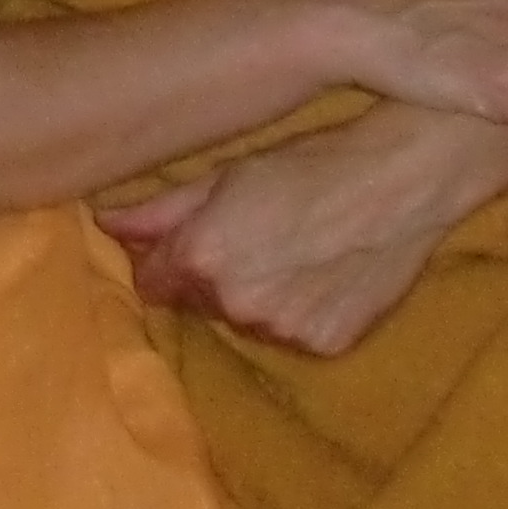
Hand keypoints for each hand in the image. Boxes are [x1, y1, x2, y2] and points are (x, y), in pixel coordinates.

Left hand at [98, 102, 507, 354]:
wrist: (402, 180)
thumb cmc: (308, 164)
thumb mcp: (223, 176)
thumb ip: (158, 210)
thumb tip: (105, 223)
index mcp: (202, 258)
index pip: (151, 282)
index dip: (160, 261)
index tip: (180, 243)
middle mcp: (237, 304)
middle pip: (199, 301)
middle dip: (208, 276)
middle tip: (248, 236)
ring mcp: (284, 330)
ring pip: (245, 319)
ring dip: (253, 296)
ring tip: (288, 251)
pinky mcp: (327, 344)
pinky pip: (292, 334)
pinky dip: (297, 311)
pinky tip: (319, 274)